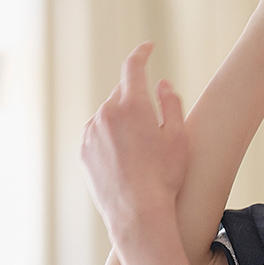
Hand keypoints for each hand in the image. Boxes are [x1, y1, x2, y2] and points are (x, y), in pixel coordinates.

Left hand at [81, 44, 189, 242]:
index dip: (142, 53)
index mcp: (133, 104)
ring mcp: (92, 131)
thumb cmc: (164, 178)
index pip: (134, 66)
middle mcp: (107, 113)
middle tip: (152, 129)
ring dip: (122, 124)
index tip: (148, 49)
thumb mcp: (179, 138)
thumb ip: (171, 103)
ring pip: (108, 116)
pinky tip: (124, 161)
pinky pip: (97, 135)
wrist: (137, 215)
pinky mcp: (84, 150)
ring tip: (138, 153)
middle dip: (136, 102)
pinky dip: (109, 140)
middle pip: (122, 94)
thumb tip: (161, 84)